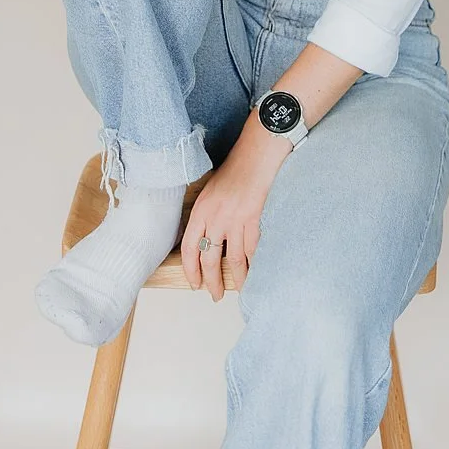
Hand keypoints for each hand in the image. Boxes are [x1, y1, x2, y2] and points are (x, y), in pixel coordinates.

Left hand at [181, 117, 290, 299]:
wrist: (258, 153)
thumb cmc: (237, 168)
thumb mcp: (211, 190)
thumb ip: (208, 213)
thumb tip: (208, 237)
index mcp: (201, 210)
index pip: (189, 247)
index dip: (190, 270)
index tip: (195, 283)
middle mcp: (215, 217)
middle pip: (209, 258)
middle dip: (212, 281)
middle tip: (215, 294)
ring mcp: (235, 219)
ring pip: (233, 259)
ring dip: (237, 278)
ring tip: (240, 289)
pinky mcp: (254, 219)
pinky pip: (252, 250)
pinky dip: (254, 263)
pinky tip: (257, 272)